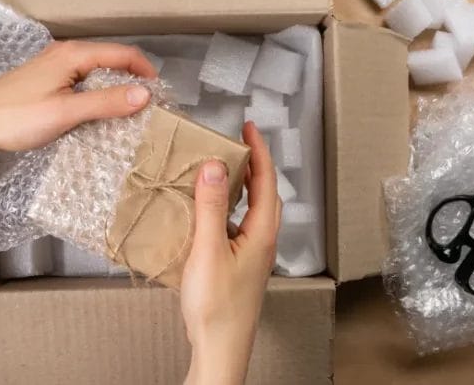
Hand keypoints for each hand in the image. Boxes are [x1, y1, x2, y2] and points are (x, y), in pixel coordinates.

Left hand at [0, 40, 157, 162]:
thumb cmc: (17, 118)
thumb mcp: (66, 112)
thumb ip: (106, 103)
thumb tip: (144, 95)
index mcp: (72, 55)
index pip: (122, 54)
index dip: (146, 72)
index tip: (161, 95)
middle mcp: (63, 53)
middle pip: (109, 60)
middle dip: (132, 80)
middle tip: (148, 107)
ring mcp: (51, 66)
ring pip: (94, 72)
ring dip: (113, 89)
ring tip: (127, 113)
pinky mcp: (43, 81)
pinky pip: (79, 81)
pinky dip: (95, 94)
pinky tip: (96, 113)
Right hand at [181, 121, 279, 384]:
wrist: (219, 346)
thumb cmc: (216, 307)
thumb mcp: (208, 251)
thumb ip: (211, 208)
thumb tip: (214, 166)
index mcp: (262, 233)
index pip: (266, 182)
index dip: (259, 151)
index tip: (248, 127)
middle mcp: (262, 241)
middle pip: (263, 194)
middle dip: (252, 165)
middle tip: (236, 142)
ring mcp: (252, 255)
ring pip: (251, 210)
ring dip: (239, 186)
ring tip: (220, 170)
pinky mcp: (239, 266)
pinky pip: (237, 226)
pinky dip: (226, 209)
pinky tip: (207, 213)